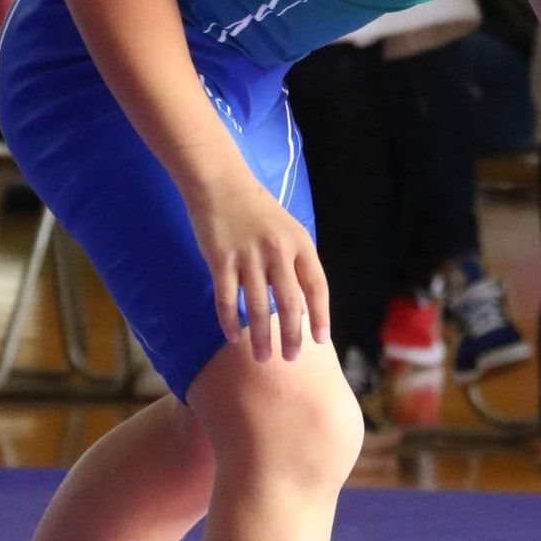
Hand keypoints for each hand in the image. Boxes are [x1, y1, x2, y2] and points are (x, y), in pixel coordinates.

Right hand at [185, 163, 329, 360]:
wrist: (221, 183)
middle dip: (292, 335)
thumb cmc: (256, 210)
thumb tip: (304, 305)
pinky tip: (233, 338)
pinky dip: (229, 322)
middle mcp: (278, 251)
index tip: (320, 339)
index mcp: (300, 243)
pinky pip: (227, 299)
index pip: (317, 286)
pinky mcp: (221, 259)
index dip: (320, 315)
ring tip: (262, 357)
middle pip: (290, 302)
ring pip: (259, 307)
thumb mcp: (288, 230)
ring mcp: (249, 255)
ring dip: (261, 336)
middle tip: (290, 358)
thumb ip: (297, 262)